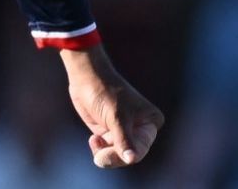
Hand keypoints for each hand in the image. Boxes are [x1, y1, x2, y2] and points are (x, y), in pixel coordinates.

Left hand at [63, 47, 163, 167]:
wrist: (86, 78)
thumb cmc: (105, 92)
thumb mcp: (116, 117)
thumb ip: (124, 140)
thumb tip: (132, 159)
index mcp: (151, 122)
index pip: (140, 150)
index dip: (124, 157)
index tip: (105, 158)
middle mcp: (141, 129)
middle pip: (129, 156)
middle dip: (112, 157)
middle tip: (98, 158)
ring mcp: (125, 132)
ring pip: (117, 156)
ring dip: (104, 153)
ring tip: (95, 141)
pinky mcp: (111, 133)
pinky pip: (108, 151)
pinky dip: (99, 149)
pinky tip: (94, 138)